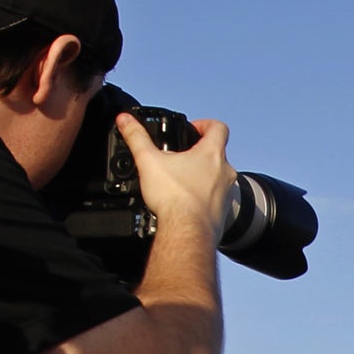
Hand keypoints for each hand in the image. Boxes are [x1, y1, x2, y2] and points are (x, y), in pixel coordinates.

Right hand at [115, 112, 236, 243]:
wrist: (188, 233)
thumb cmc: (175, 198)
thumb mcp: (148, 161)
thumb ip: (137, 137)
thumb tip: (125, 120)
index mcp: (212, 154)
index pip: (218, 127)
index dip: (204, 124)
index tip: (191, 129)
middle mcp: (225, 172)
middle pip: (216, 153)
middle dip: (198, 152)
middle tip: (179, 157)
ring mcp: (227, 193)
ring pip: (217, 176)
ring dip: (201, 175)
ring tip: (179, 180)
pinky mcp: (224, 211)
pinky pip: (215, 198)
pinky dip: (203, 196)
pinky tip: (185, 201)